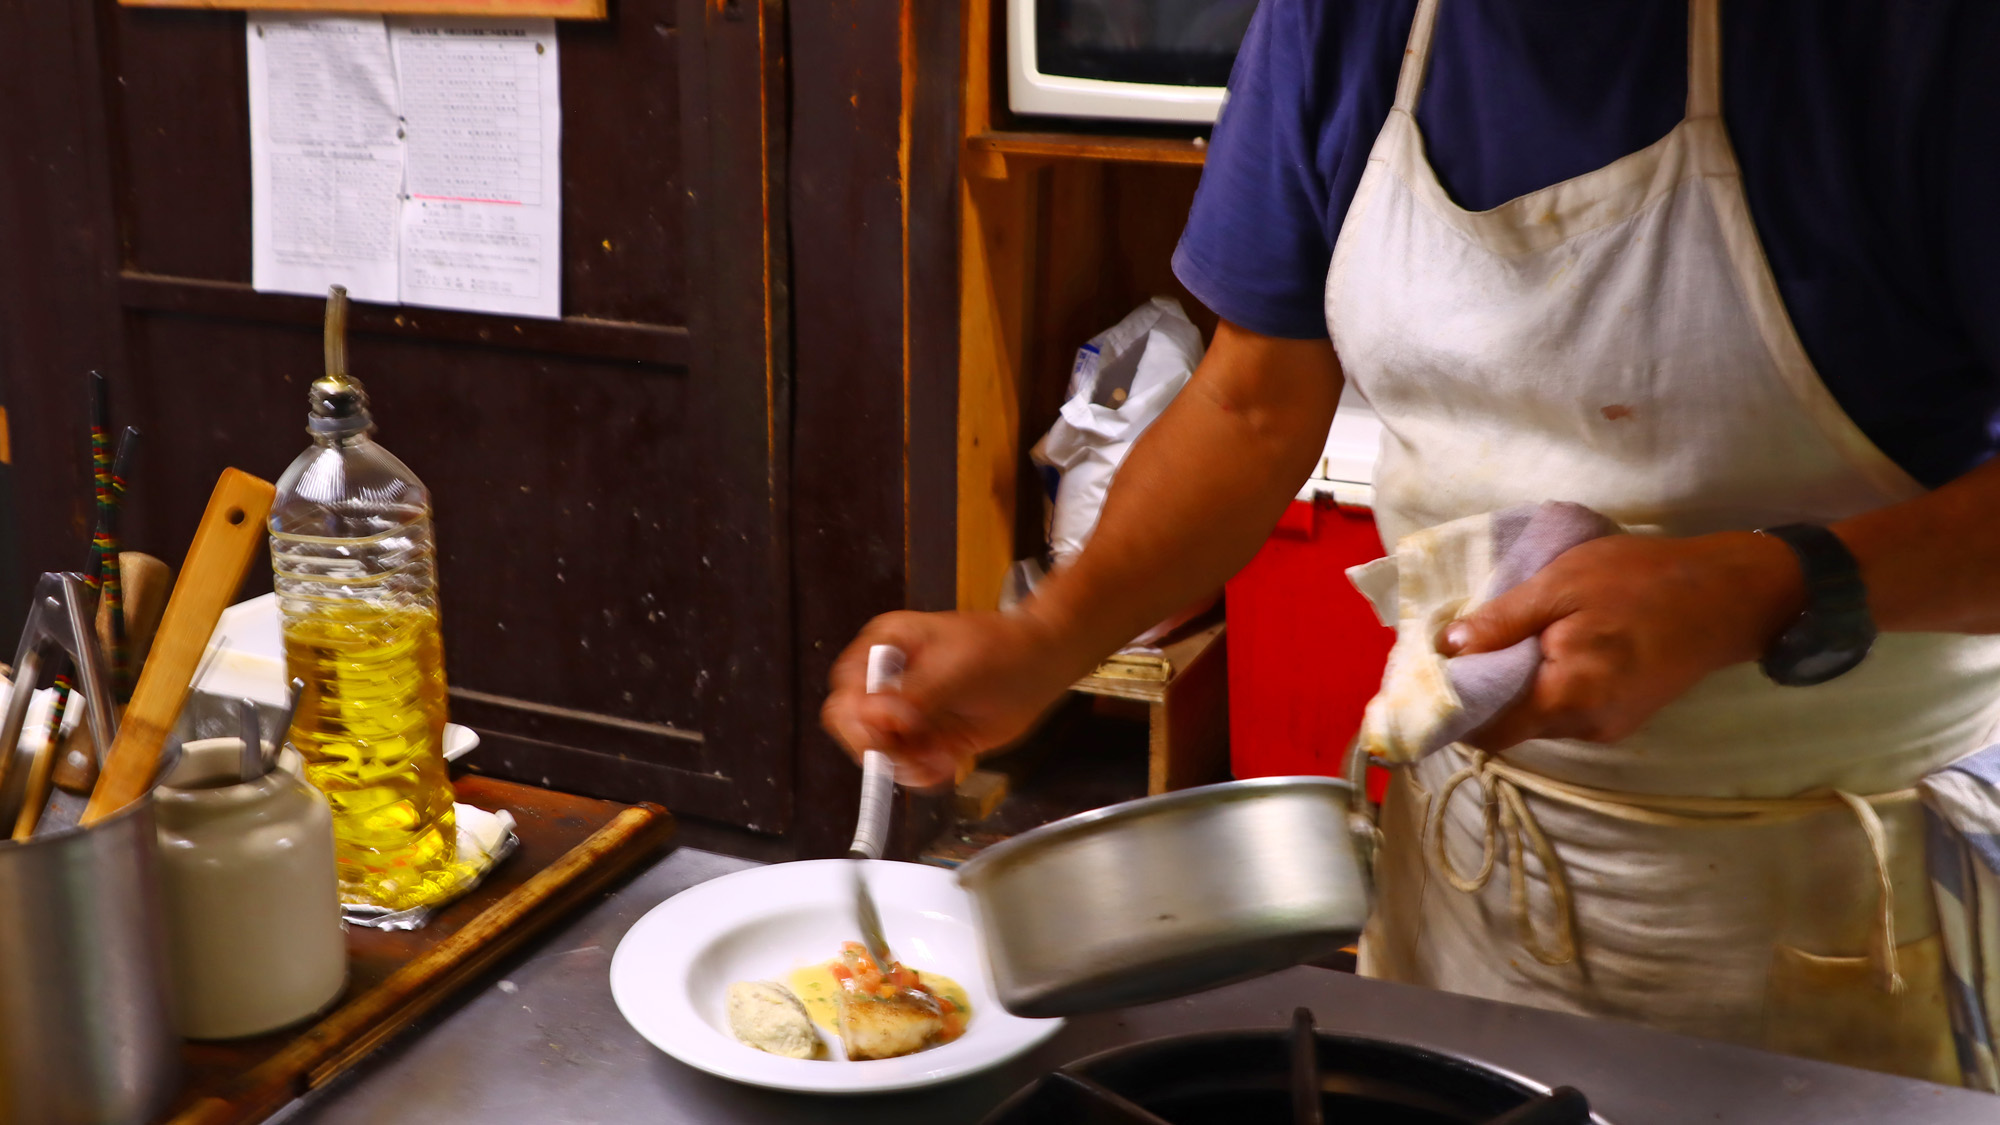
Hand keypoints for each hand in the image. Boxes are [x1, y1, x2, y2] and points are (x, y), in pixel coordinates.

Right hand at [822, 609, 1089, 788]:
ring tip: (942, 759)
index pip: (846, 692)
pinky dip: (924, 773)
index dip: (861, 719)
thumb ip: (914, 693)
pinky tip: (948, 763)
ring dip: (907, 765)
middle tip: (919, 754)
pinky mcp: (924, 737)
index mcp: (882, 648)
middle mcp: (885, 681)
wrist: (1040, 664)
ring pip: (880, 754)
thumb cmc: (1000, 650)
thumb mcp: (956, 668)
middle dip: (883, 748)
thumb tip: (875, 715)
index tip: (896, 730)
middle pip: (854, 728)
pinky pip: (908, 766)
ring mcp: (903, 712)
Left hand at [1438, 531, 1805, 749]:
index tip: (1432, 675)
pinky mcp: (1622, 717)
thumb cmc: (1643, 581)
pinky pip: (1564, 710)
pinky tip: (1546, 647)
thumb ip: (1503, 621)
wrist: (1729, 596)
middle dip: (1481, 692)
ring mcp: (1607, 726)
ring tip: (1506, 639)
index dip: (1454, 708)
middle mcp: (1584, 727)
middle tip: (1464, 646)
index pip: (1487, 731)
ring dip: (1515, 686)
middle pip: (1509, 726)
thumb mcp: (1561, 584)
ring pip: (1536, 718)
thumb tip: (1448, 647)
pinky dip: (1545, 685)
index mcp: (1565, 697)